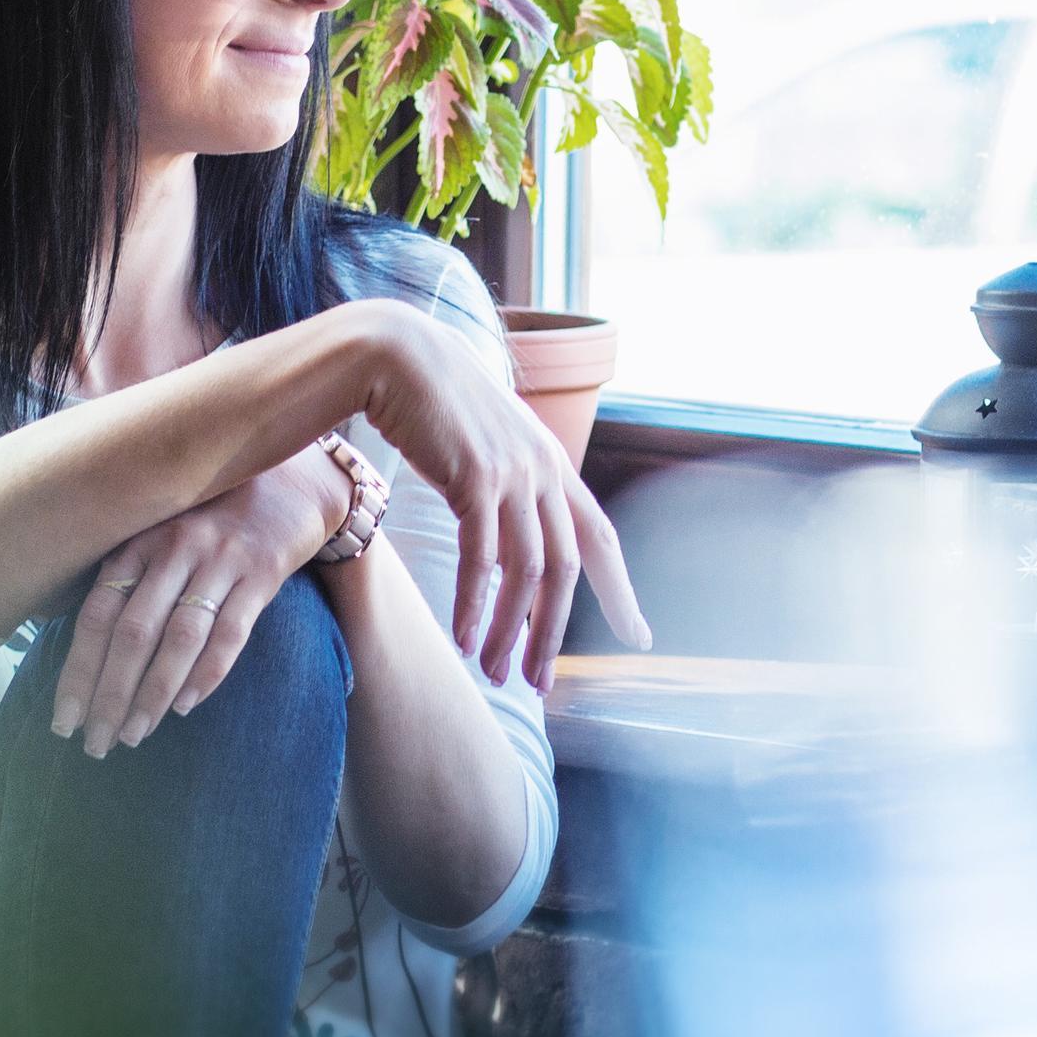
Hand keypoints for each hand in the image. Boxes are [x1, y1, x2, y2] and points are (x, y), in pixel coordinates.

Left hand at [49, 448, 349, 755]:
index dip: (77, 673)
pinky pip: (231, 633)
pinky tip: (185, 707)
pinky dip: (206, 674)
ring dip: (152, 694)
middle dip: (109, 695)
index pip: (96, 616)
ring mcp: (220, 559)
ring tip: (134, 735)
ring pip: (178, 638)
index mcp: (139, 541)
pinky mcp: (263, 572)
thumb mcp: (162, 533)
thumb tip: (86, 653)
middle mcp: (174, 548)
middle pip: (132, 633)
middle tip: (95, 744)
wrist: (294, 481)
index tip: (62, 722)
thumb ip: (128, 577)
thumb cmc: (215, 518)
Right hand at [349, 303, 648, 691]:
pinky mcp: (475, 478)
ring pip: (526, 572)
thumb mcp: (486, 442)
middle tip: (536, 683)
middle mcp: (543, 469)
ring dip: (511, 631)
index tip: (639, 636)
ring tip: (495, 673)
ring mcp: (513, 473)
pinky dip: (475, 604)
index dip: (620, 590)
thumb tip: (505, 531)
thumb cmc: (433, 400)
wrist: (397, 353)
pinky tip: (464, 639)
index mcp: (552, 464)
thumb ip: (506, 482)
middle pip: (564, 568)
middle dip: (553, 633)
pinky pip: (482, 558)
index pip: (599, 537)